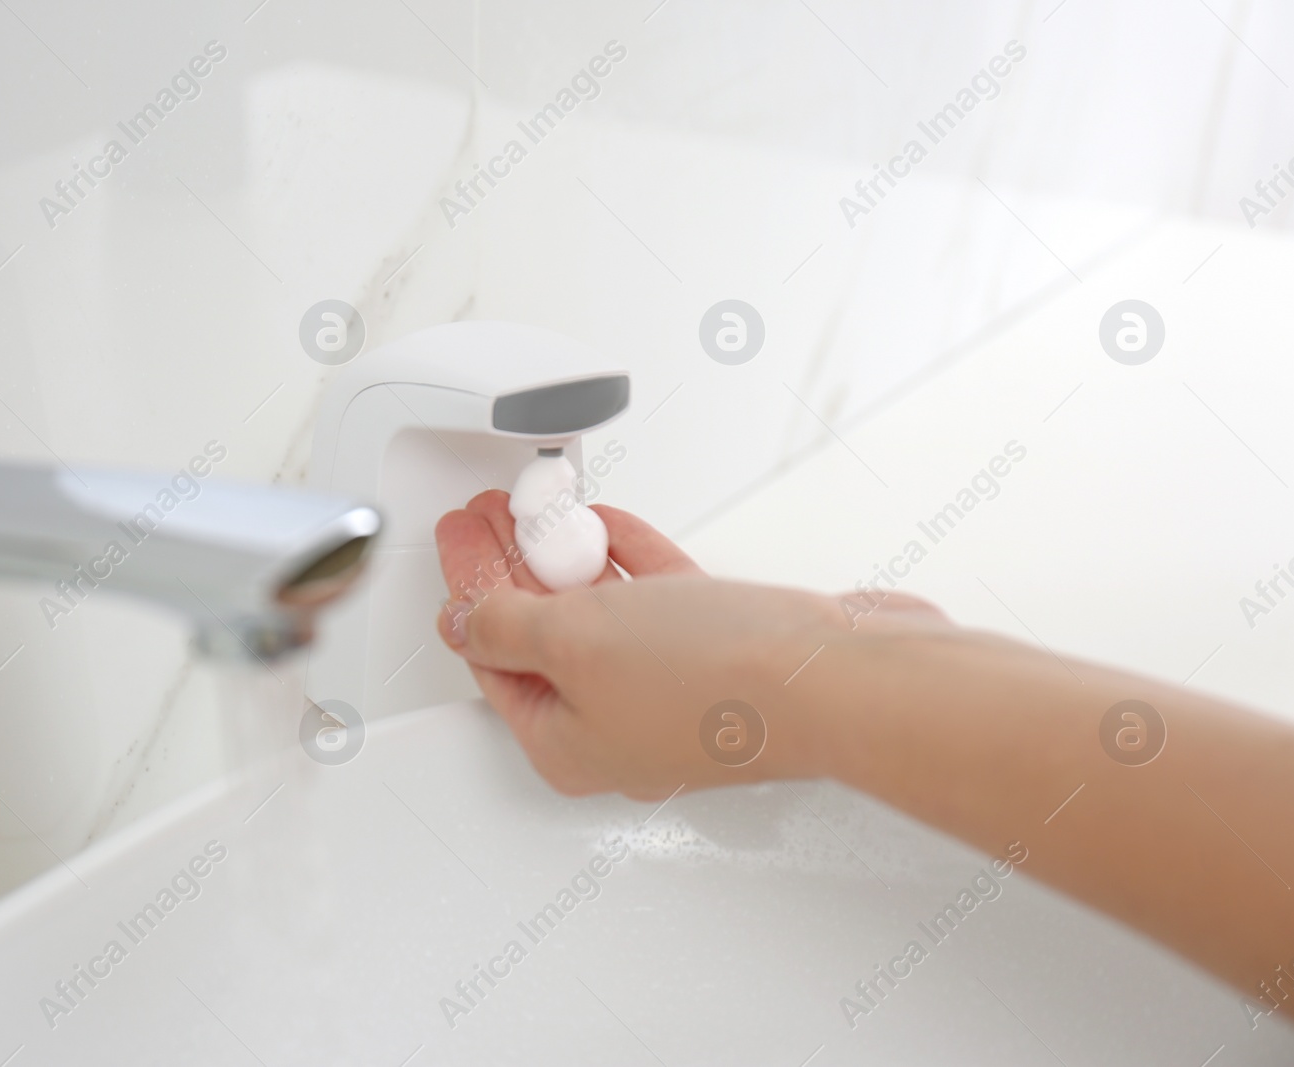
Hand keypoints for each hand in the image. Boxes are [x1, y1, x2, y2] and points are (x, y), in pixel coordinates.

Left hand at [433, 491, 948, 798]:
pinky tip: (610, 526)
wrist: (837, 680)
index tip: (457, 531)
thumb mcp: (573, 640)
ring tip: (541, 506)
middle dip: (511, 566)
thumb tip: (461, 622)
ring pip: (599, 614)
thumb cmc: (719, 681)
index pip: (491, 657)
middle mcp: (617, 727)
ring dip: (566, 556)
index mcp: (566, 745)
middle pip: (540, 635)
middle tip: (490, 512)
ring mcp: (671, 691)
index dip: (466, 587)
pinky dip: (628, 560)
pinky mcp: (722, 655)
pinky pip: (656, 601)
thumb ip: (504, 627)